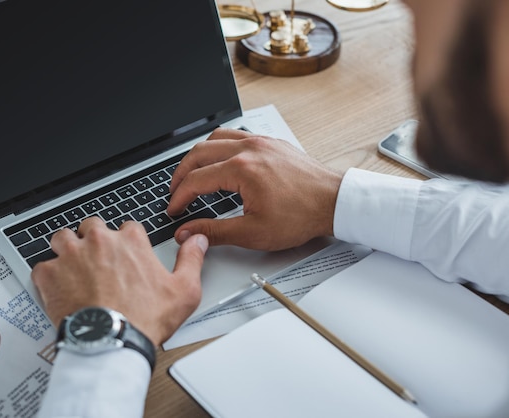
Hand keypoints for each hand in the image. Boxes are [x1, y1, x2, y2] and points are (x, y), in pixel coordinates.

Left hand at [31, 217, 208, 345]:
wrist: (110, 342)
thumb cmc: (144, 319)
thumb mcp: (184, 290)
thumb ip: (191, 259)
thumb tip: (197, 240)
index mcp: (131, 241)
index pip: (127, 227)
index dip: (127, 241)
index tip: (126, 256)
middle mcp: (100, 242)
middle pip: (92, 227)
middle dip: (95, 240)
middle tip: (99, 261)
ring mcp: (72, 256)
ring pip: (63, 238)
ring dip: (67, 249)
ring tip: (74, 267)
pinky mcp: (50, 274)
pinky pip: (42, 265)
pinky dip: (48, 275)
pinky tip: (58, 287)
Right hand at [168, 128, 342, 250]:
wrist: (334, 203)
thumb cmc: (301, 216)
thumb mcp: (253, 232)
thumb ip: (214, 232)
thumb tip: (187, 232)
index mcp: (242, 169)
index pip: (196, 180)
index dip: (179, 197)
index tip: (174, 210)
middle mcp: (249, 149)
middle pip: (199, 153)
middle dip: (181, 173)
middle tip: (175, 191)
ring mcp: (261, 142)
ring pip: (216, 137)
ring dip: (199, 155)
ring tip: (192, 172)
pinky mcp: (271, 142)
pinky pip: (237, 135)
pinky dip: (220, 146)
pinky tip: (221, 160)